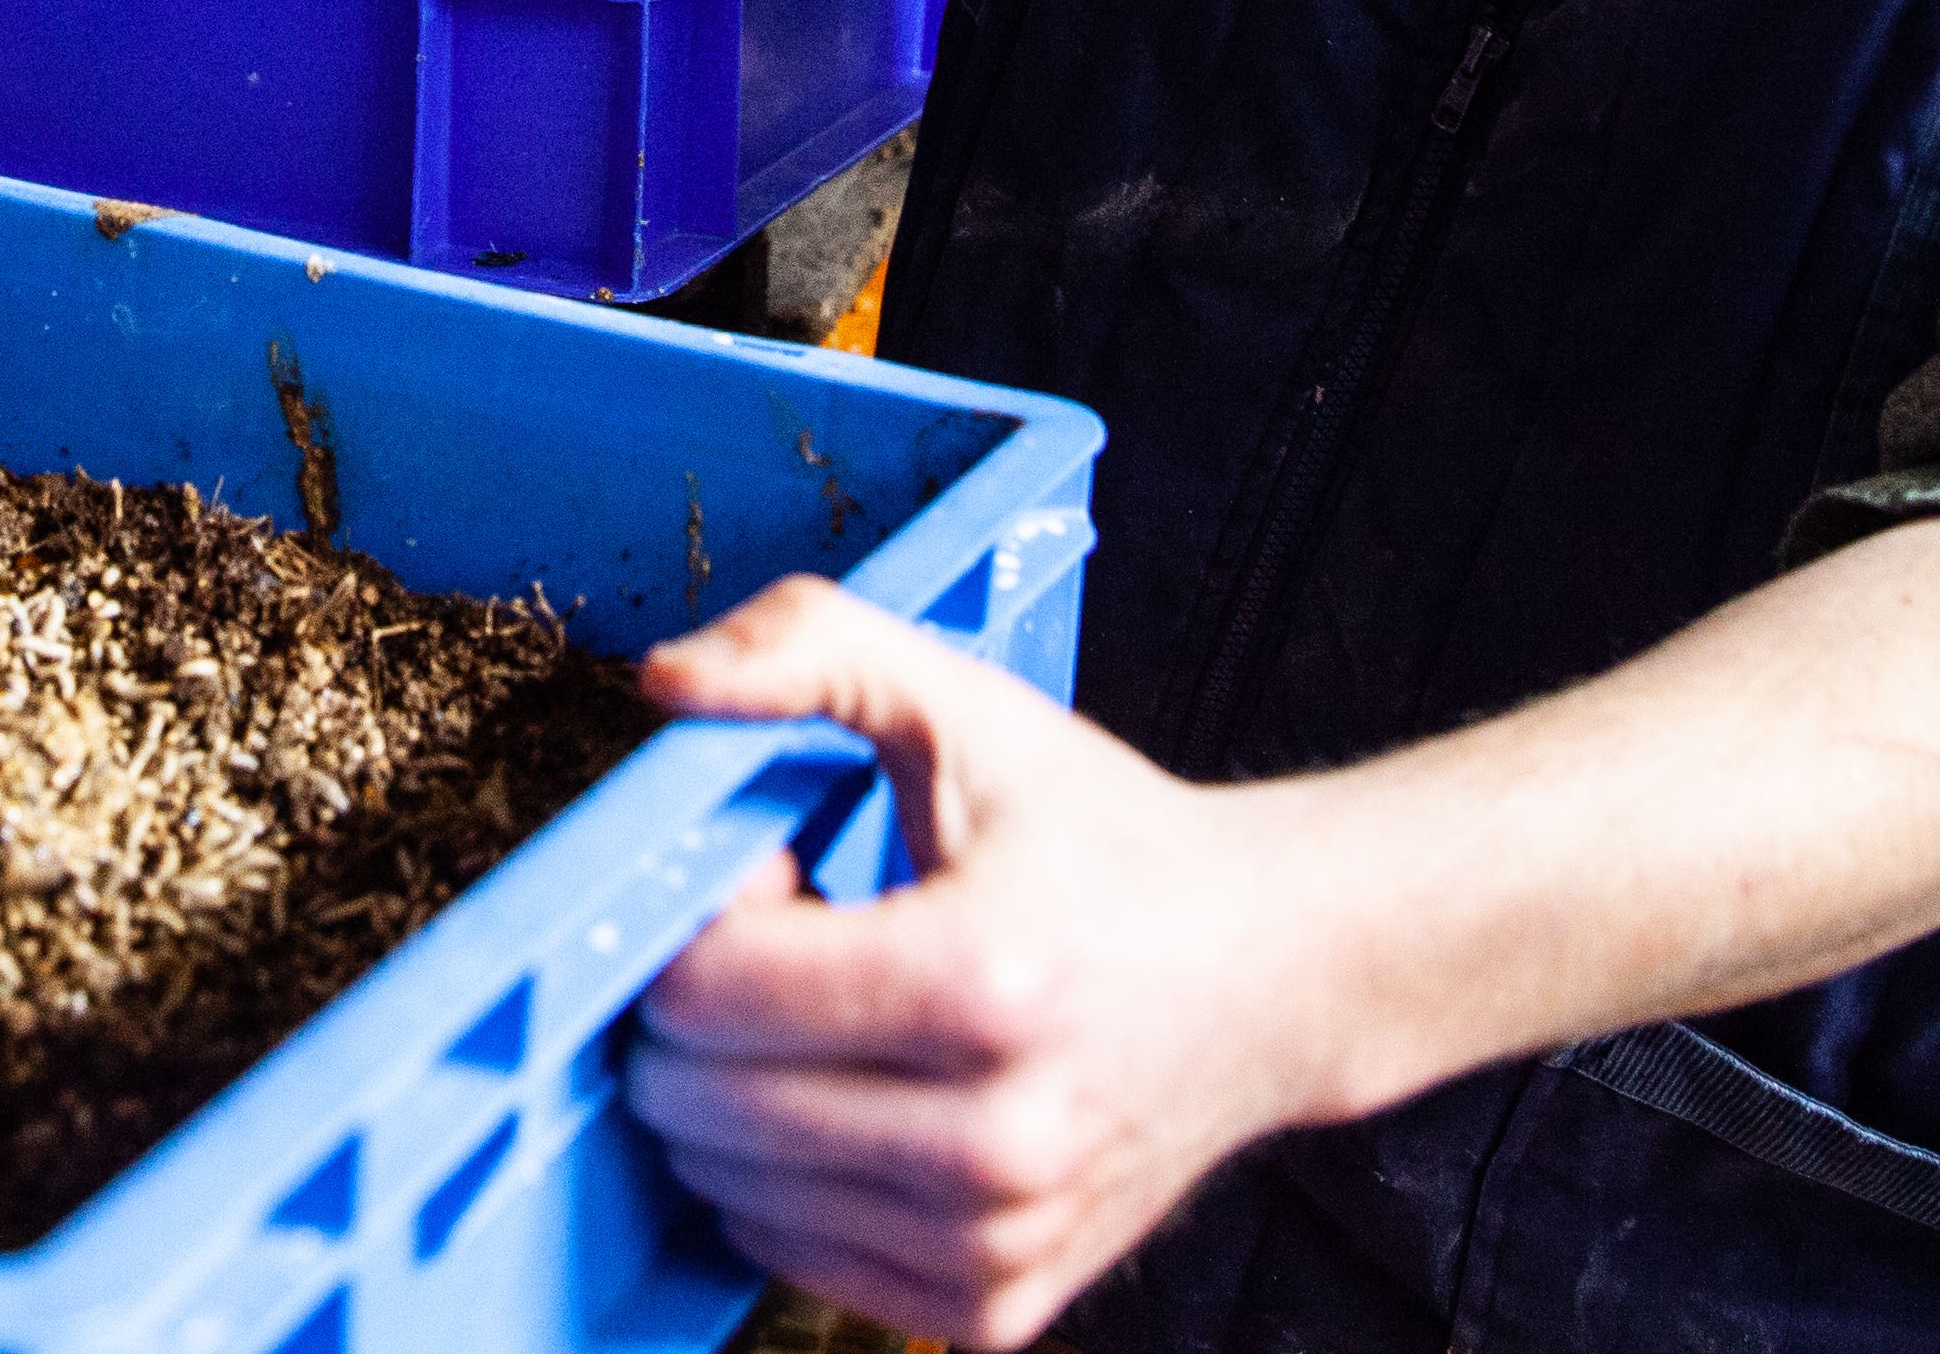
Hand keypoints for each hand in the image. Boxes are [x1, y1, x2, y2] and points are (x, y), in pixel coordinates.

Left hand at [627, 579, 1360, 1350]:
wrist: (1275, 976)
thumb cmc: (1107, 842)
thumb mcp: (966, 706)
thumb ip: (809, 651)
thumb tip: (665, 680)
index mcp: (987, 979)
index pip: (708, 993)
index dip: (702, 921)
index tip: (775, 879)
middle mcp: (1000, 1138)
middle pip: (701, 1106)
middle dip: (697, 1015)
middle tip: (790, 948)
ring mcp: (1000, 1239)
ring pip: (732, 1193)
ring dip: (734, 1100)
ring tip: (832, 1020)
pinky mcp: (995, 1306)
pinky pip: (794, 1258)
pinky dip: (787, 1182)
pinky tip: (856, 1097)